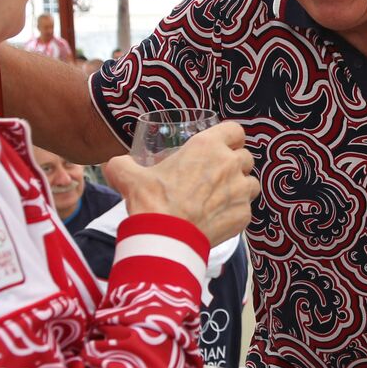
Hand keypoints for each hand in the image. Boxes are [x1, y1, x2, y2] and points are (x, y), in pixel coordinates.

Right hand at [103, 121, 258, 245]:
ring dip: (240, 188)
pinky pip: (246, 210)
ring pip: (251, 183)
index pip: (236, 130)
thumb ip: (123, 164)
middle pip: (246, 157)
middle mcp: (230, 164)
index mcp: (208, 146)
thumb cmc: (150, 201)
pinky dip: (235, 213)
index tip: (223, 147)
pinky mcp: (244, 215)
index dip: (231, 138)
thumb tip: (114, 164)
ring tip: (220, 198)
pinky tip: (217, 219)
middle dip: (235, 165)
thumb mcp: (128, 175)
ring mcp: (241, 191)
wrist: (164, 237)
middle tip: (217, 177)